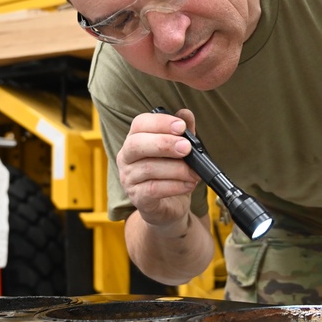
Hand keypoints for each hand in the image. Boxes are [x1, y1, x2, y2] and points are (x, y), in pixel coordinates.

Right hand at [116, 108, 199, 235]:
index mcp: (135, 140)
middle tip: (187, 148)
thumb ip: (183, 132)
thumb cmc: (172, 174)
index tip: (181, 126)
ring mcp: (129, 179)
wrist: (169, 208)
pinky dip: (175, 186)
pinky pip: (154, 189)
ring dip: (177, 169)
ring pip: (149, 168)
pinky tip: (189, 184)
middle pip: (137, 144)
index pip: (140, 124)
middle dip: (164, 143)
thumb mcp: (181, 151)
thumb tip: (185, 113)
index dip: (160, 122)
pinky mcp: (137, 198)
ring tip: (194, 173)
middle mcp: (127, 157)